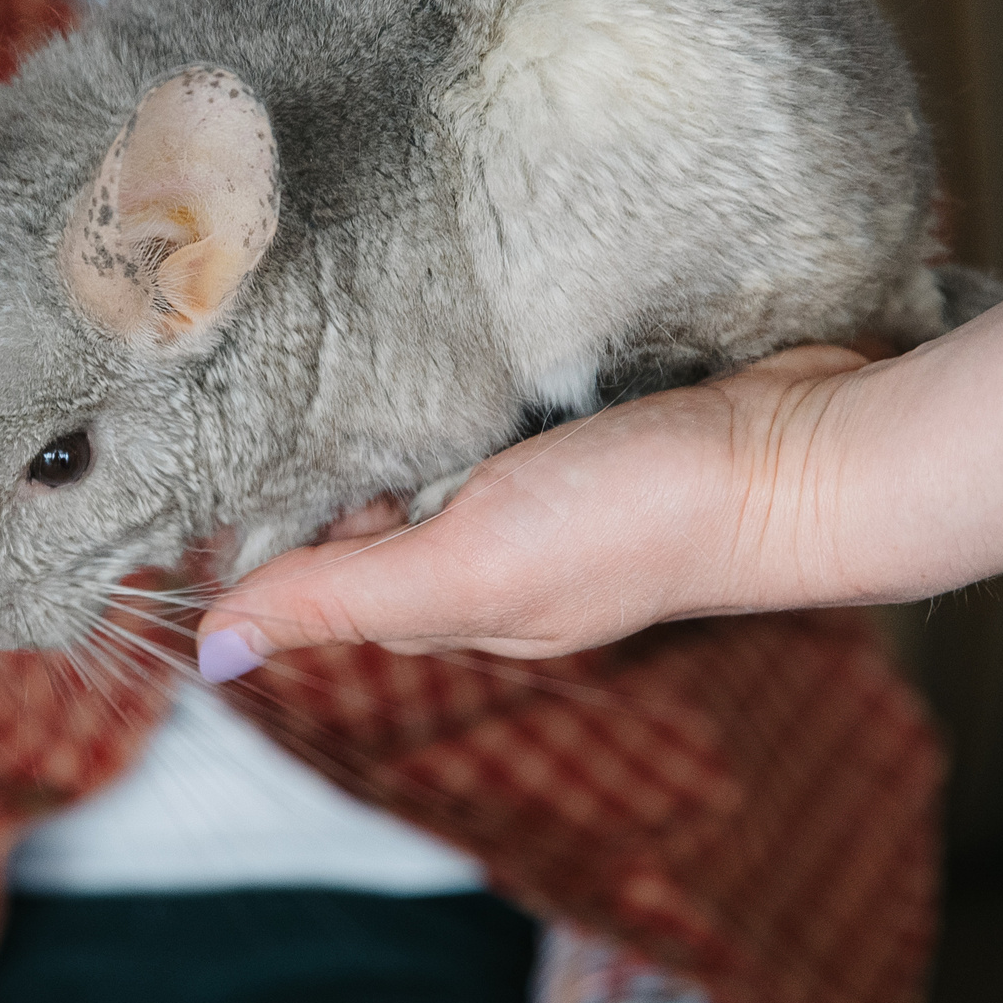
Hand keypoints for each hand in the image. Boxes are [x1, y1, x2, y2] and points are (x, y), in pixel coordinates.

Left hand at [196, 345, 873, 671]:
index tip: (198, 463)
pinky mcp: (584, 438)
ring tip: (324, 357)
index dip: (258, 535)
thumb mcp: (468, 562)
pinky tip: (431, 349)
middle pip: (369, 526)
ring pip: (428, 470)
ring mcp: (544, 502)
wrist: (804, 453)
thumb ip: (341, 599)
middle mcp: (493, 562)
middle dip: (312, 472)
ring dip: (381, 425)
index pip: (323, 583)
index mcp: (455, 606)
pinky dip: (453, 394)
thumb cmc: (640, 521)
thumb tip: (213, 654)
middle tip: (258, 390)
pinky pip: (490, 422)